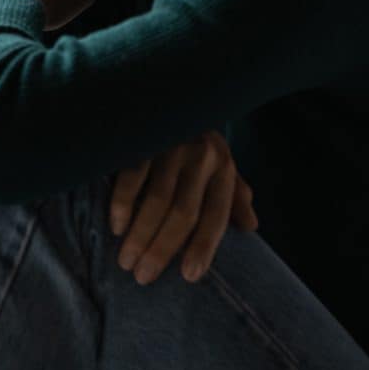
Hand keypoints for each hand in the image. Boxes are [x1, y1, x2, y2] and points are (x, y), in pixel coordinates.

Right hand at [109, 130, 258, 284]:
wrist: (172, 92)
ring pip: (157, 201)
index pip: (216, 217)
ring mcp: (172, 144)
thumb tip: (251, 227)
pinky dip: (123, 204)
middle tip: (144, 277)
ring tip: (126, 262)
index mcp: (223, 168)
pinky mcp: (144, 136)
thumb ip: (234, 195)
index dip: (203, 248)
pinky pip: (132, 176)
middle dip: (162, 249)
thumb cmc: (196, 139)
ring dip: (140, 236)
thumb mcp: (221, 163)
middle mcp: (202, 156)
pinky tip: (116, 227)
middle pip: (183, 213)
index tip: (188, 276)